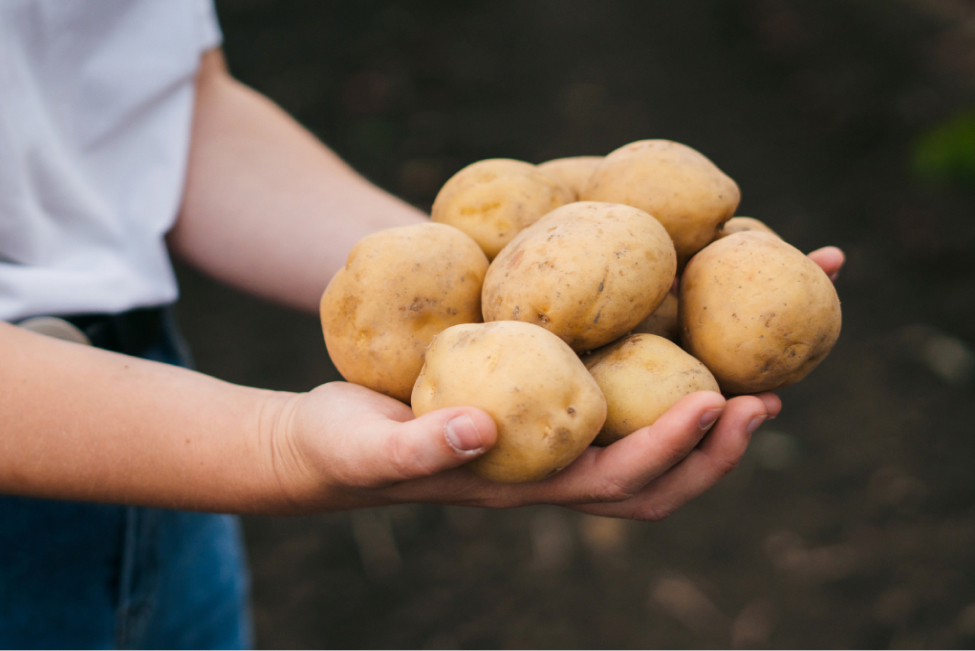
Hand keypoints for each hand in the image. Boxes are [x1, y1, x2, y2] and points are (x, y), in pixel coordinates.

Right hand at [272, 247, 843, 519]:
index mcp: (524, 485)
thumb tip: (481, 427)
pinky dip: (658, 383)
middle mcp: (549, 472)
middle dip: (716, 448)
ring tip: (752, 382)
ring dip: (704, 424)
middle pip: (655, 479)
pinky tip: (674, 341)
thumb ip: (419, 446)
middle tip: (767, 399)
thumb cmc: (345, 448)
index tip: (717, 401)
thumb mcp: (371, 446)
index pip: (617, 479)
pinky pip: (610, 401)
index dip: (671, 448)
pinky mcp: (536, 409)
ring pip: (644, 446)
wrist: (330, 445)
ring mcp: (546, 445)